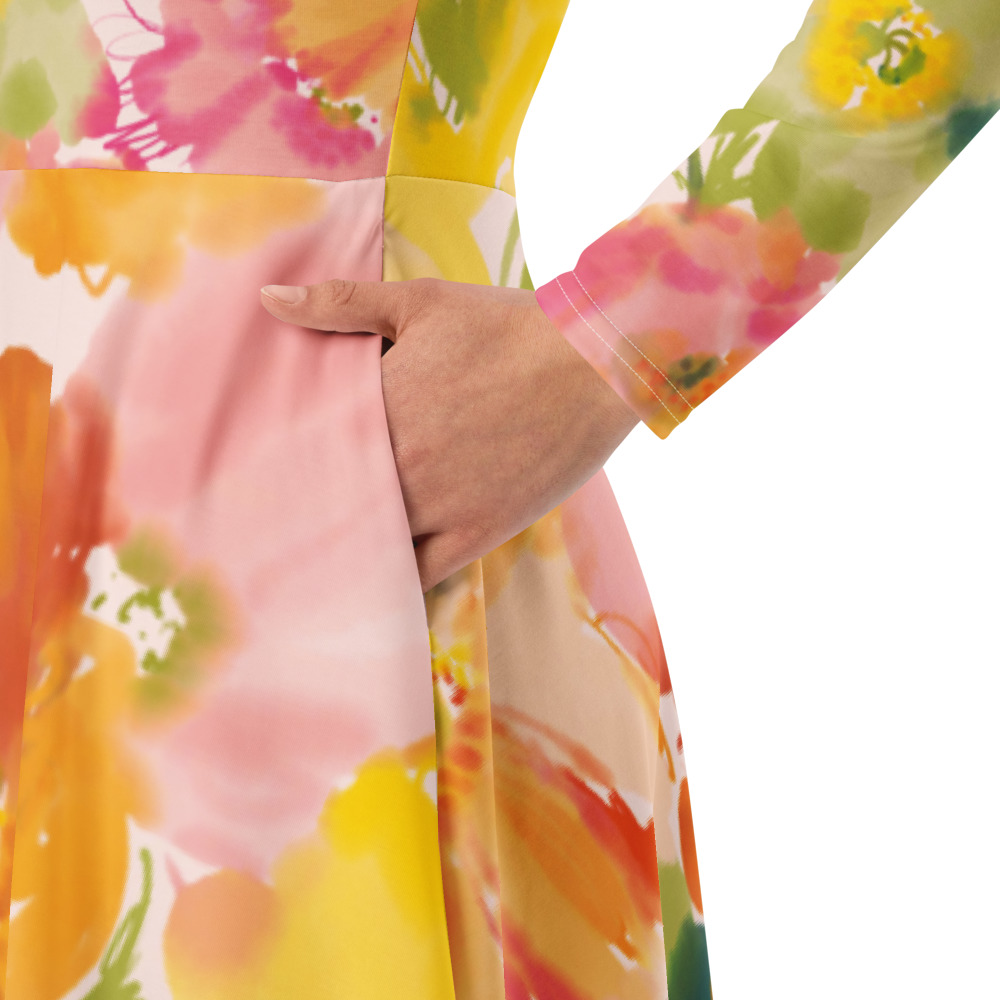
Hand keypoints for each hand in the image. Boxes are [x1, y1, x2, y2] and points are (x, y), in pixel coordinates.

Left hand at [259, 276, 639, 592]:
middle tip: (261, 540)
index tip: (241, 489)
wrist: (594, 363)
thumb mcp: (422, 302)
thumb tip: (268, 300)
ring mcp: (439, 506)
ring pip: (368, 547)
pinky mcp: (479, 532)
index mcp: (377, 408)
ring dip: (339, 555)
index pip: (301, 454)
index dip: (268, 475)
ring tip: (307, 568)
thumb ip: (342, 305)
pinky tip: (372, 584)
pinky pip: (421, 574)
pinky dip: (393, 582)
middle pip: (326, 509)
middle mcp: (399, 465)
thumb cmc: (509, 326)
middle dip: (295, 522)